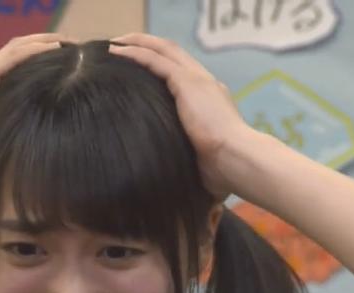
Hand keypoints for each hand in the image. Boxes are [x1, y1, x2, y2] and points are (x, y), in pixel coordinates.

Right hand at [0, 33, 72, 193]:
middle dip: (52, 49)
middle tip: (82, 50)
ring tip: (73, 42)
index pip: (24, 73)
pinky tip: (56, 46)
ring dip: (47, 42)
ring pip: (20, 49)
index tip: (78, 71)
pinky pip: (12, 57)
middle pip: (24, 55)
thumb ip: (15, 159)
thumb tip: (43, 182)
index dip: (48, 67)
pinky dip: (34, 49)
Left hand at [109, 33, 252, 198]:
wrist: (239, 161)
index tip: (139, 70)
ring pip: (164, 50)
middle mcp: (206, 84)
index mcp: (212, 101)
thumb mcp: (205, 161)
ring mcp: (198, 80)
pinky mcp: (188, 83)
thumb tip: (182, 188)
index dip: (162, 66)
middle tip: (121, 46)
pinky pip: (155, 60)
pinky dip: (135, 53)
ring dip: (138, 43)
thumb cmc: (226, 171)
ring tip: (114, 44)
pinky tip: (117, 52)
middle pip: (173, 54)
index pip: (183, 75)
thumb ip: (192, 160)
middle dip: (147, 46)